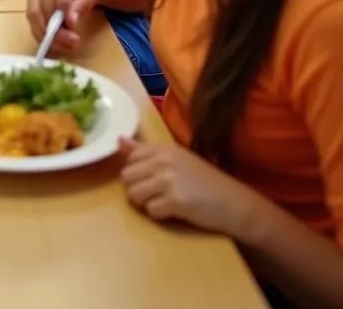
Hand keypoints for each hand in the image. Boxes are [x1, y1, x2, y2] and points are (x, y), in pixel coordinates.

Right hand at [26, 0, 102, 54]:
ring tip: (64, 46)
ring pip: (33, 15)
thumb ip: (84, 4)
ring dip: (46, 35)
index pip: (60, 1)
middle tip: (72, 44)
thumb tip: (71, 22)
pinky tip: (54, 41)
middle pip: (44, 9)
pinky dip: (40, 33)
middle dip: (56, 32)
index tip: (76, 34)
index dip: (66, 20)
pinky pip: (30, 18)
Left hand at [120, 138, 254, 236]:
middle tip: (158, 194)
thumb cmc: (205, 181)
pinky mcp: (175, 201)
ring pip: (134, 195)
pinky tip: (175, 212)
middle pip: (127, 177)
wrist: (235, 203)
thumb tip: (119, 139)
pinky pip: (150, 211)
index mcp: (163, 148)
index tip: (152, 179)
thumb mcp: (176, 159)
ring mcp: (168, 179)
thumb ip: (145, 151)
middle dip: (138, 189)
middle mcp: (163, 160)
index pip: (130, 157)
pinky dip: (159, 215)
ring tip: (165, 202)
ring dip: (147, 203)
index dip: (137, 173)